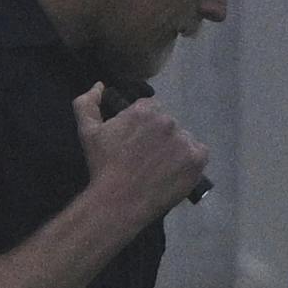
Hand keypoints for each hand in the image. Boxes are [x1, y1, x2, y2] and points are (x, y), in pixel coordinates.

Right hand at [74, 86, 210, 229]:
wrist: (119, 201)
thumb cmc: (102, 166)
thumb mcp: (87, 132)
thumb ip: (87, 103)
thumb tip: (100, 85)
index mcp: (144, 110)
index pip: (151, 109)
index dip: (144, 126)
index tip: (136, 142)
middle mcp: (167, 120)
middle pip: (168, 124)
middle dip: (159, 136)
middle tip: (147, 158)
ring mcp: (184, 140)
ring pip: (183, 139)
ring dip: (175, 149)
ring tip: (160, 168)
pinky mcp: (197, 159)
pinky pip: (200, 153)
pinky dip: (191, 161)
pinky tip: (176, 172)